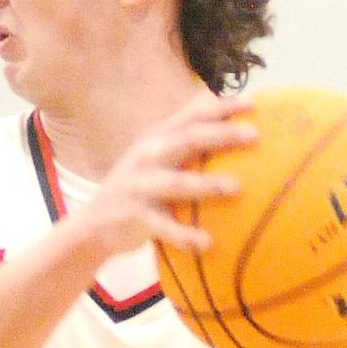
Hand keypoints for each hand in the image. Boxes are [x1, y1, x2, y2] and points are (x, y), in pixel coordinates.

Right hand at [78, 90, 254, 257]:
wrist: (92, 225)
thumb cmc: (137, 187)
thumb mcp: (154, 153)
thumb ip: (182, 131)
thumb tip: (220, 104)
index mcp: (156, 138)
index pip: (192, 116)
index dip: (222, 108)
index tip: (254, 103)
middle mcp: (147, 156)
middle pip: (186, 140)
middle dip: (219, 135)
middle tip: (254, 135)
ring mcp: (139, 186)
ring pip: (175, 183)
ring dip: (205, 185)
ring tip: (236, 188)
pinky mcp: (133, 216)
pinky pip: (163, 227)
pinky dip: (184, 236)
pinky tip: (207, 244)